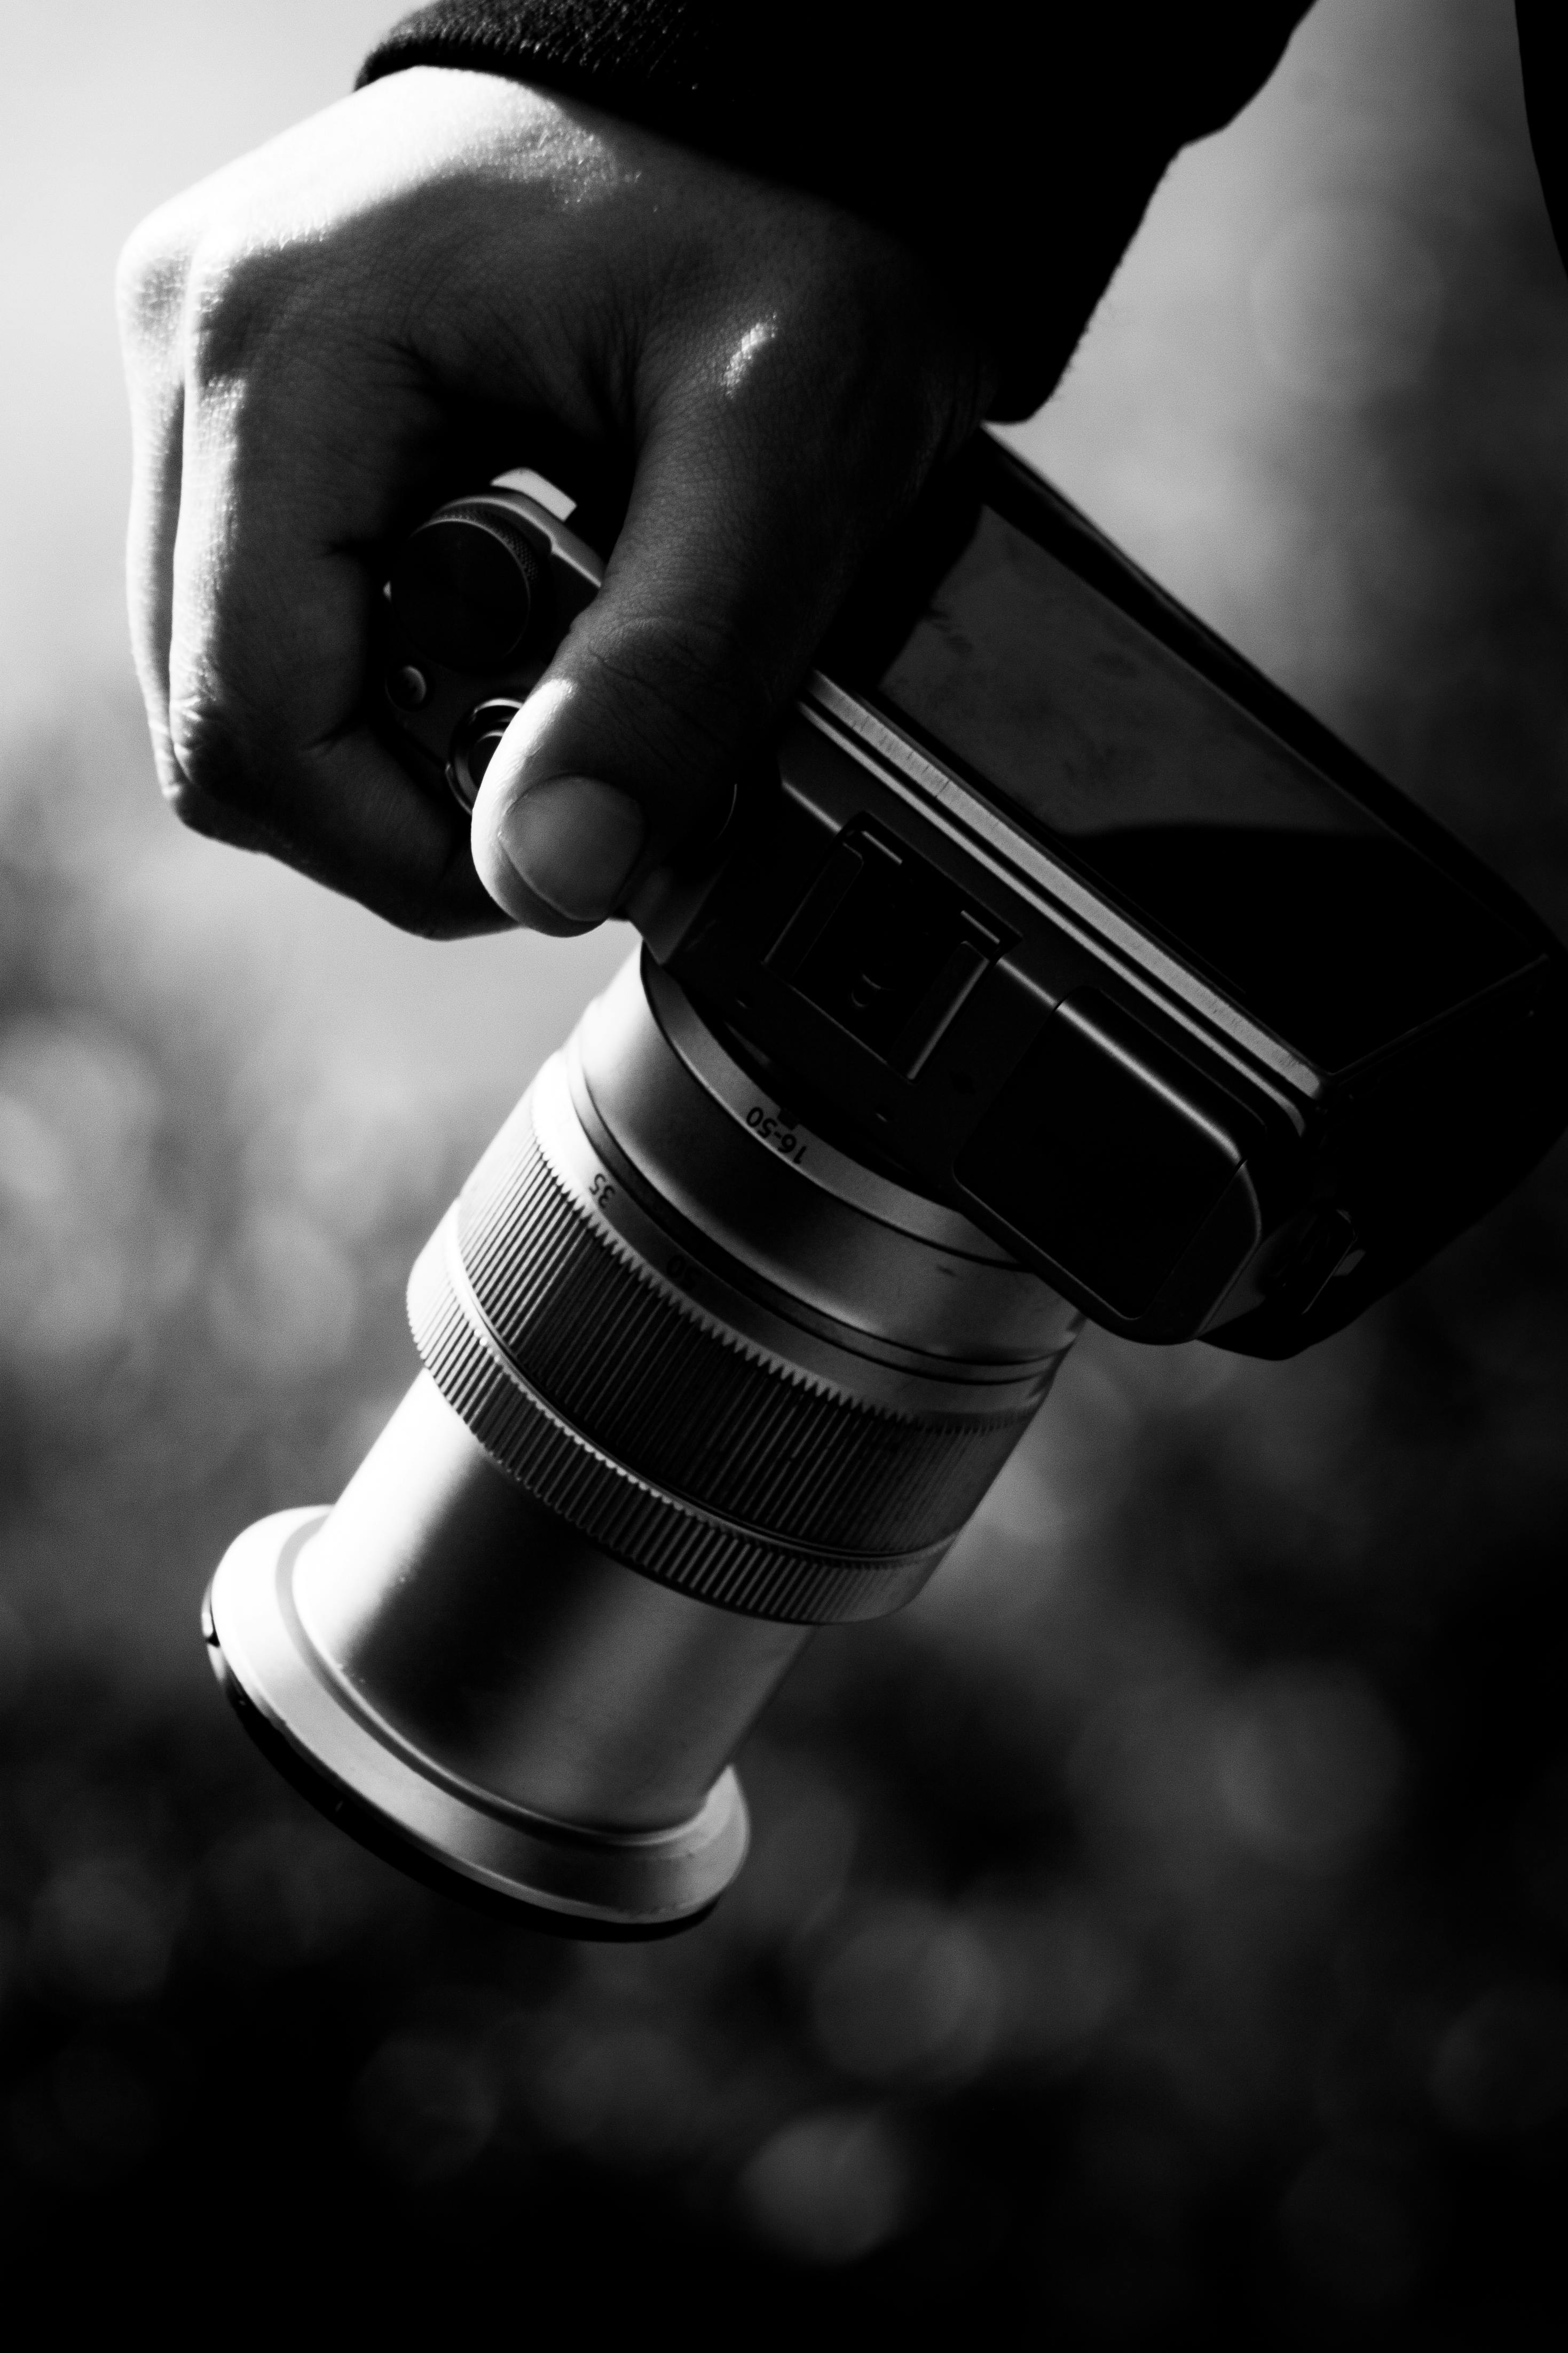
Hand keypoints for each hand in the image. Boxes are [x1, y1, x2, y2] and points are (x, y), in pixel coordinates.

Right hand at [118, 67, 994, 936]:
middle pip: (223, 719)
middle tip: (578, 761)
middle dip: (401, 797)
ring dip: (397, 731)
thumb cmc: (796, 217)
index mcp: (283, 351)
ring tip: (557, 668)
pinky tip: (513, 609)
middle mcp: (195, 341)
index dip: (400, 850)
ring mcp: (206, 356)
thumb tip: (549, 877)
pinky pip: (273, 599)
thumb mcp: (777, 459)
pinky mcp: (254, 381)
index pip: (251, 723)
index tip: (558, 856)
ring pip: (238, 674)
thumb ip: (666, 678)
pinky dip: (390, 655)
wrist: (787, 81)